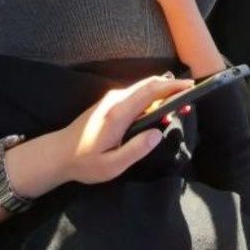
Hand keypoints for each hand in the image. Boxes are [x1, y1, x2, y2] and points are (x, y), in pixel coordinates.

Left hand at [55, 75, 193, 184]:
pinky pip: (136, 95)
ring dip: (162, 94)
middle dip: (172, 88)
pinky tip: (159, 112)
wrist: (58, 153)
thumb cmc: (85, 162)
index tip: (191, 86)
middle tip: (190, 98)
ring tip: (179, 107)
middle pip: (149, 85)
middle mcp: (116, 100)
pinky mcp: (110, 103)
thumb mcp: (112, 165)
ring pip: (143, 89)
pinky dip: (152, 98)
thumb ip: (136, 149)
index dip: (172, 87)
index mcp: (119, 112)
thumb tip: (158, 133)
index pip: (150, 91)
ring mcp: (112, 99)